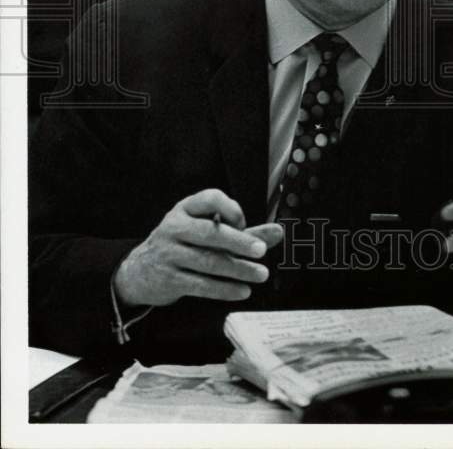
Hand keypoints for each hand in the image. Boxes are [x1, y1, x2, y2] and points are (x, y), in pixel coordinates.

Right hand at [114, 189, 283, 307]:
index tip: (244, 222)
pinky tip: (242, 290)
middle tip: (262, 250)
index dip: (231, 208)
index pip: (210, 198)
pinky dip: (224, 289)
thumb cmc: (181, 244)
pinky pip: (201, 284)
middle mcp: (174, 227)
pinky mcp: (169, 279)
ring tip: (260, 275)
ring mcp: (169, 254)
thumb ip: (242, 231)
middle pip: (210, 232)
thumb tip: (278, 232)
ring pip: (209, 261)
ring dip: (238, 269)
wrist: (138, 271)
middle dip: (239, 241)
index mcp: (185, 208)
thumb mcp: (205, 229)